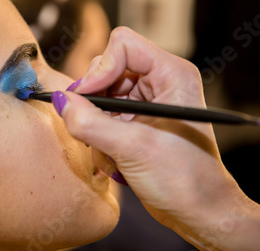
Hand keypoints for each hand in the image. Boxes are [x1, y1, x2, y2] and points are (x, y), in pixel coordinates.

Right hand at [53, 27, 259, 249]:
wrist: (199, 213)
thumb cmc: (185, 180)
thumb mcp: (132, 148)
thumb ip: (90, 123)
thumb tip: (60, 101)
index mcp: (171, 74)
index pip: (123, 46)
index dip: (100, 69)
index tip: (85, 98)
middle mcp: (159, 82)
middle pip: (106, 69)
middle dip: (95, 102)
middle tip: (92, 129)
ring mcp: (146, 102)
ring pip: (100, 95)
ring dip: (96, 126)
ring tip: (111, 153)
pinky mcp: (136, 121)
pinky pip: (102, 117)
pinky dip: (100, 138)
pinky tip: (116, 160)